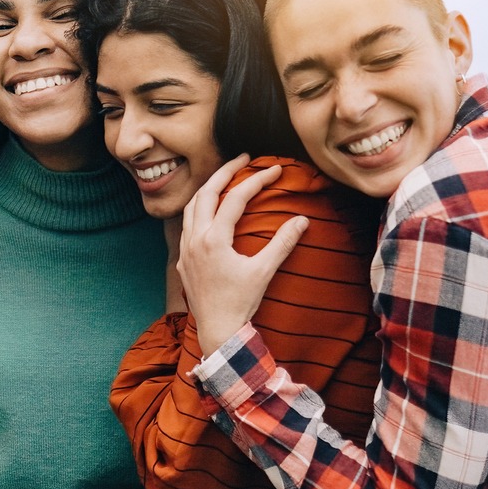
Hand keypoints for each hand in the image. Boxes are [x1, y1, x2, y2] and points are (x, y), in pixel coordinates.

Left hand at [177, 155, 308, 355]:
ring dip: (208, 189)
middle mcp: (195, 239)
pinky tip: (208, 212)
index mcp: (214, 239)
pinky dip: (198, 210)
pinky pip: (186, 226)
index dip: (256, 180)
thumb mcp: (264, 271)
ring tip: (225, 178)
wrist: (217, 330)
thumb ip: (283, 243)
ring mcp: (185, 250)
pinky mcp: (183, 261)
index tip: (275, 169)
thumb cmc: (241, 302)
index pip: (235, 198)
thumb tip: (303, 219)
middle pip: (205, 193)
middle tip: (243, 158)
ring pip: (191, 208)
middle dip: (224, 172)